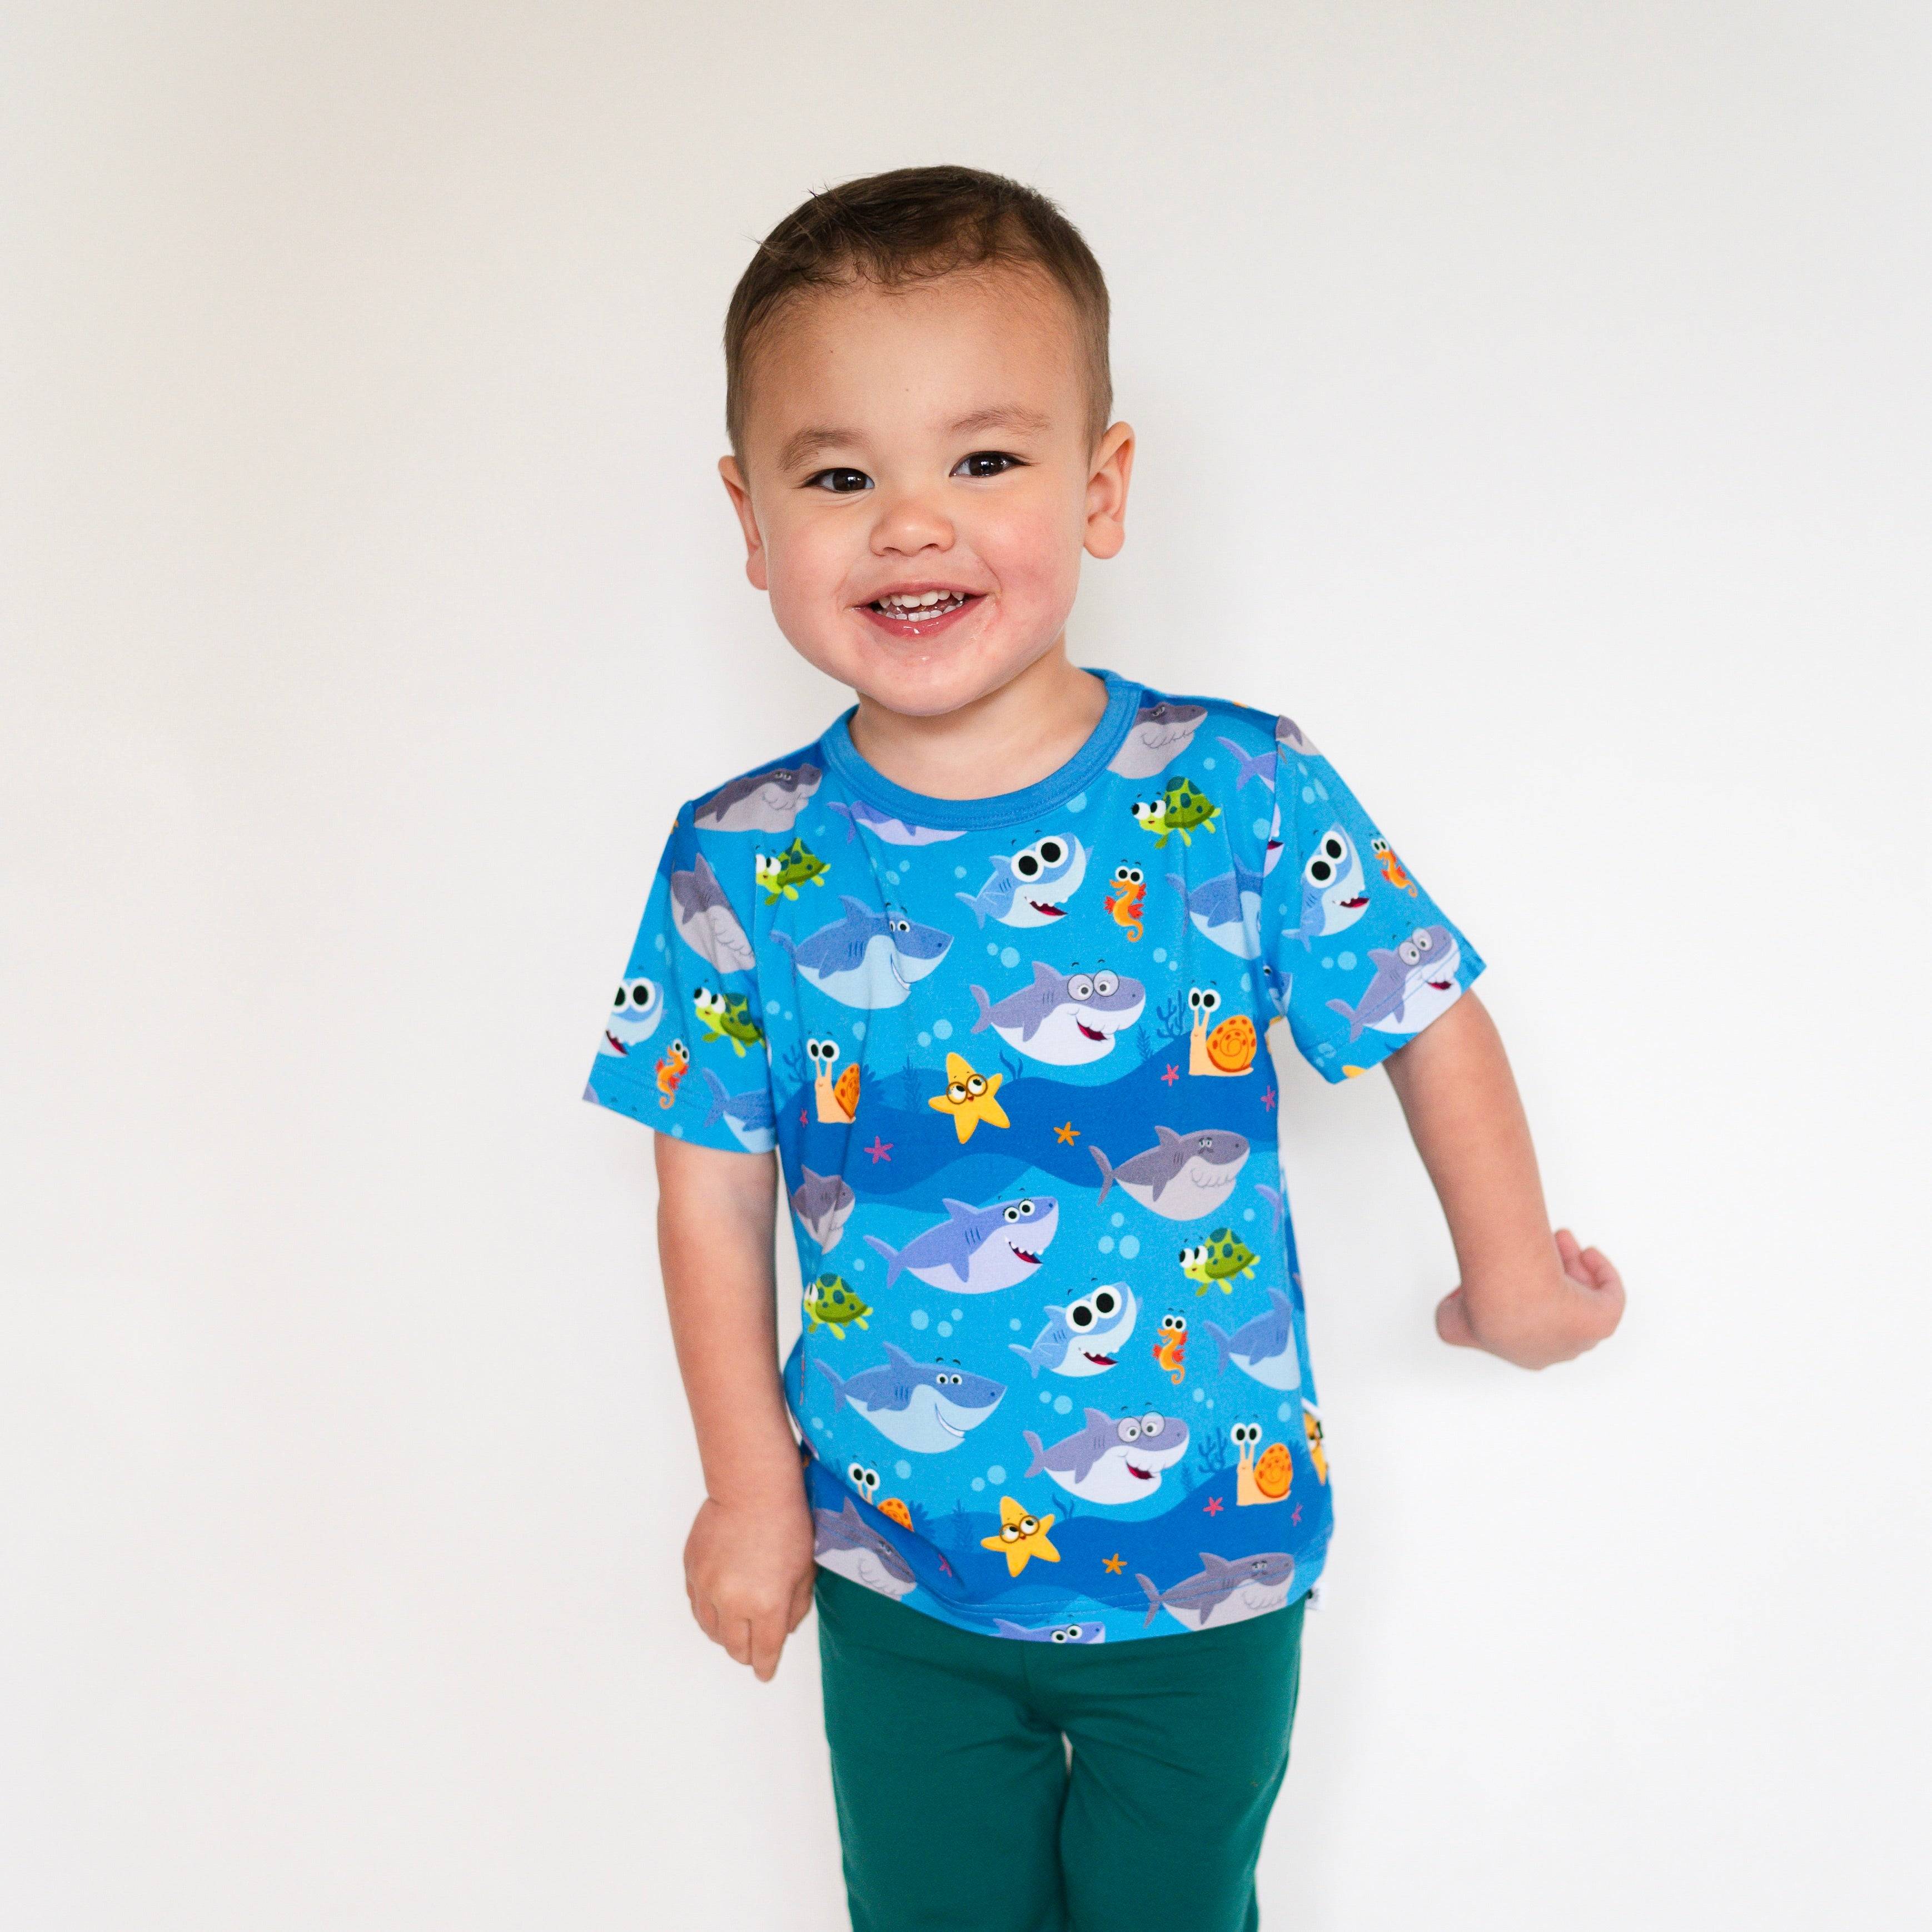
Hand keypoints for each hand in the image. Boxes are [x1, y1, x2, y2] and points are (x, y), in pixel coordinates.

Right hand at [683, 1489, 816, 1681]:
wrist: (752, 1490)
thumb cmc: (786, 1525)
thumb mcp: (804, 1571)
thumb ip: (795, 1609)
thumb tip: (782, 1632)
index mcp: (767, 1605)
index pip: (764, 1652)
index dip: (765, 1667)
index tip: (765, 1673)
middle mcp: (733, 1603)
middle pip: (735, 1649)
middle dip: (747, 1654)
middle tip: (754, 1651)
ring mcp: (707, 1587)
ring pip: (712, 1631)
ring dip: (726, 1634)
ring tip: (738, 1626)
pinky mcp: (692, 1572)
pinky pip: (697, 1606)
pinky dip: (710, 1612)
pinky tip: (721, 1604)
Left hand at [1436, 1228, 1624, 1369]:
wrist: (1510, 1299)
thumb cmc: (1483, 1308)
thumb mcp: (1449, 1319)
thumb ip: (1448, 1313)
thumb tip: (1454, 1304)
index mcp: (1524, 1353)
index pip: (1533, 1323)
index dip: (1529, 1292)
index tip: (1520, 1264)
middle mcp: (1555, 1350)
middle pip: (1560, 1307)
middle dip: (1554, 1274)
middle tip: (1545, 1244)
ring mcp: (1580, 1339)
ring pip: (1583, 1298)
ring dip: (1573, 1266)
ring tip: (1560, 1237)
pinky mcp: (1602, 1322)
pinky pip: (1611, 1297)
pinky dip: (1601, 1273)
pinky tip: (1585, 1252)